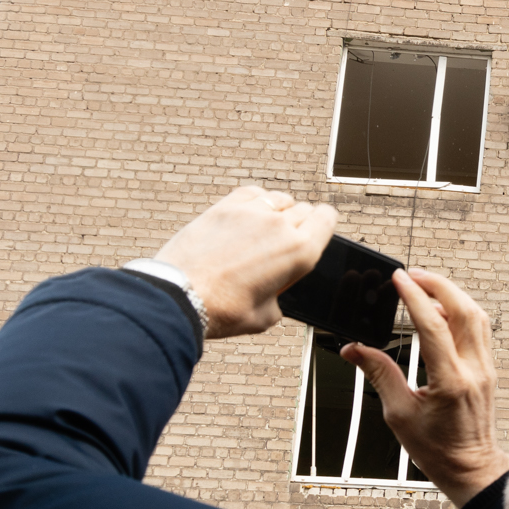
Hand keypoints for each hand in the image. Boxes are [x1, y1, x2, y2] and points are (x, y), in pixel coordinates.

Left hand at [154, 185, 337, 337]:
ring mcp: (251, 212)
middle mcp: (280, 225)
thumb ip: (281, 296)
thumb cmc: (223, 310)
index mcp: (301, 251)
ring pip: (279, 198)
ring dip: (278, 211)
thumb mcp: (267, 316)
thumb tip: (274, 290)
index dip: (324, 224)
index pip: (327, 217)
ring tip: (264, 231)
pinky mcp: (224, 207)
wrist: (180, 296)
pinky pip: (252, 192)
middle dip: (300, 224)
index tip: (317, 231)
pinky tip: (248, 215)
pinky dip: (256, 201)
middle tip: (284, 244)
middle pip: (303, 209)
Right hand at [345, 268, 508, 506]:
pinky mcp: (489, 369)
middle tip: (411, 275)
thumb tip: (354, 349)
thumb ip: (379, 374)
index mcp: (450, 382)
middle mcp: (474, 370)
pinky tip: (442, 309)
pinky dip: (462, 311)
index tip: (398, 278)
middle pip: (464, 310)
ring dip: (452, 294)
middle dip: (438, 285)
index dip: (414, 297)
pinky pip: (480, 329)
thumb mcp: (399, 413)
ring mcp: (486, 368)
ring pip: (477, 315)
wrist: (470, 468)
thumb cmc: (436, 449)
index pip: (433, 326)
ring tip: (424, 286)